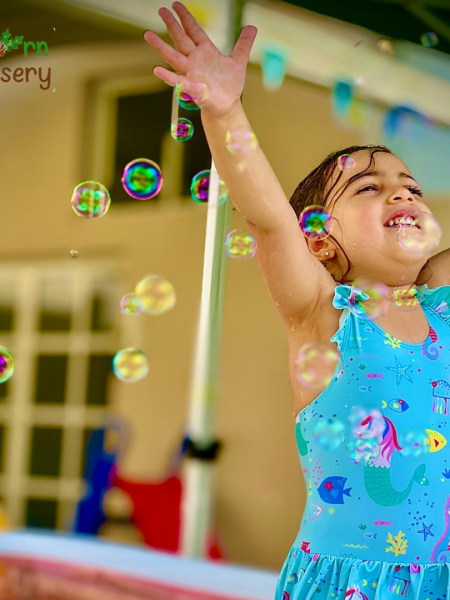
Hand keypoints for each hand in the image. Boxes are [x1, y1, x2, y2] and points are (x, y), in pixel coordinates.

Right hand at [144, 2, 256, 117]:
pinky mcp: (192, 88)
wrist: (228, 105)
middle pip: (181, 39)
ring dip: (161, 47)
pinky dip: (168, 76)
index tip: (175, 5)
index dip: (185, 18)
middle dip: (172, 25)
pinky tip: (157, 70)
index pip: (193, 30)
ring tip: (148, 35)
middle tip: (161, 10)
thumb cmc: (229, 85)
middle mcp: (195, 60)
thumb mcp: (239, 61)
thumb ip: (243, 44)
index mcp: (206, 51)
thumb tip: (252, 27)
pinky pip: (178, 82)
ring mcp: (191, 73)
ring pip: (174, 57)